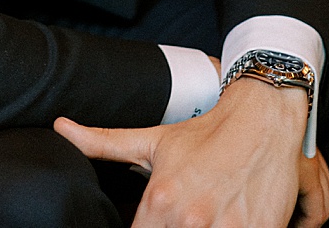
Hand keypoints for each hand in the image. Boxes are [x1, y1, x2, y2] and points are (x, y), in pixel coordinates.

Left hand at [55, 77, 328, 227]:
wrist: (267, 112)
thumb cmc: (210, 129)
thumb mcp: (155, 140)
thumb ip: (104, 143)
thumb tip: (60, 129)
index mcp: (161, 202)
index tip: (160, 222)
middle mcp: (191, 219)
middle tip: (189, 217)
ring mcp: (229, 227)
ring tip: (208, 218)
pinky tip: (231, 220)